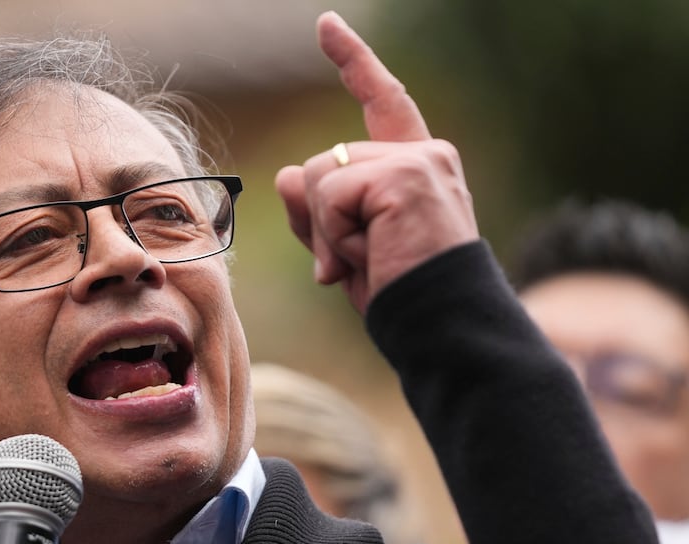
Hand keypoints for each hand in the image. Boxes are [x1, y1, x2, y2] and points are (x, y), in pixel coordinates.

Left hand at [275, 11, 479, 313]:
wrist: (443, 326)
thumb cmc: (401, 295)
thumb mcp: (347, 249)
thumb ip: (317, 211)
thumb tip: (286, 173)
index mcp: (418, 165)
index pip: (381, 101)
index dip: (353, 61)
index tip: (326, 25)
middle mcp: (425, 153)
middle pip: (324, 163)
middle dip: (321, 221)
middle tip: (359, 263)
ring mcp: (418, 160)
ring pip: (321, 176)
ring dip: (327, 231)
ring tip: (369, 262)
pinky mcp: (405, 176)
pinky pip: (330, 195)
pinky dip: (335, 235)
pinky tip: (371, 257)